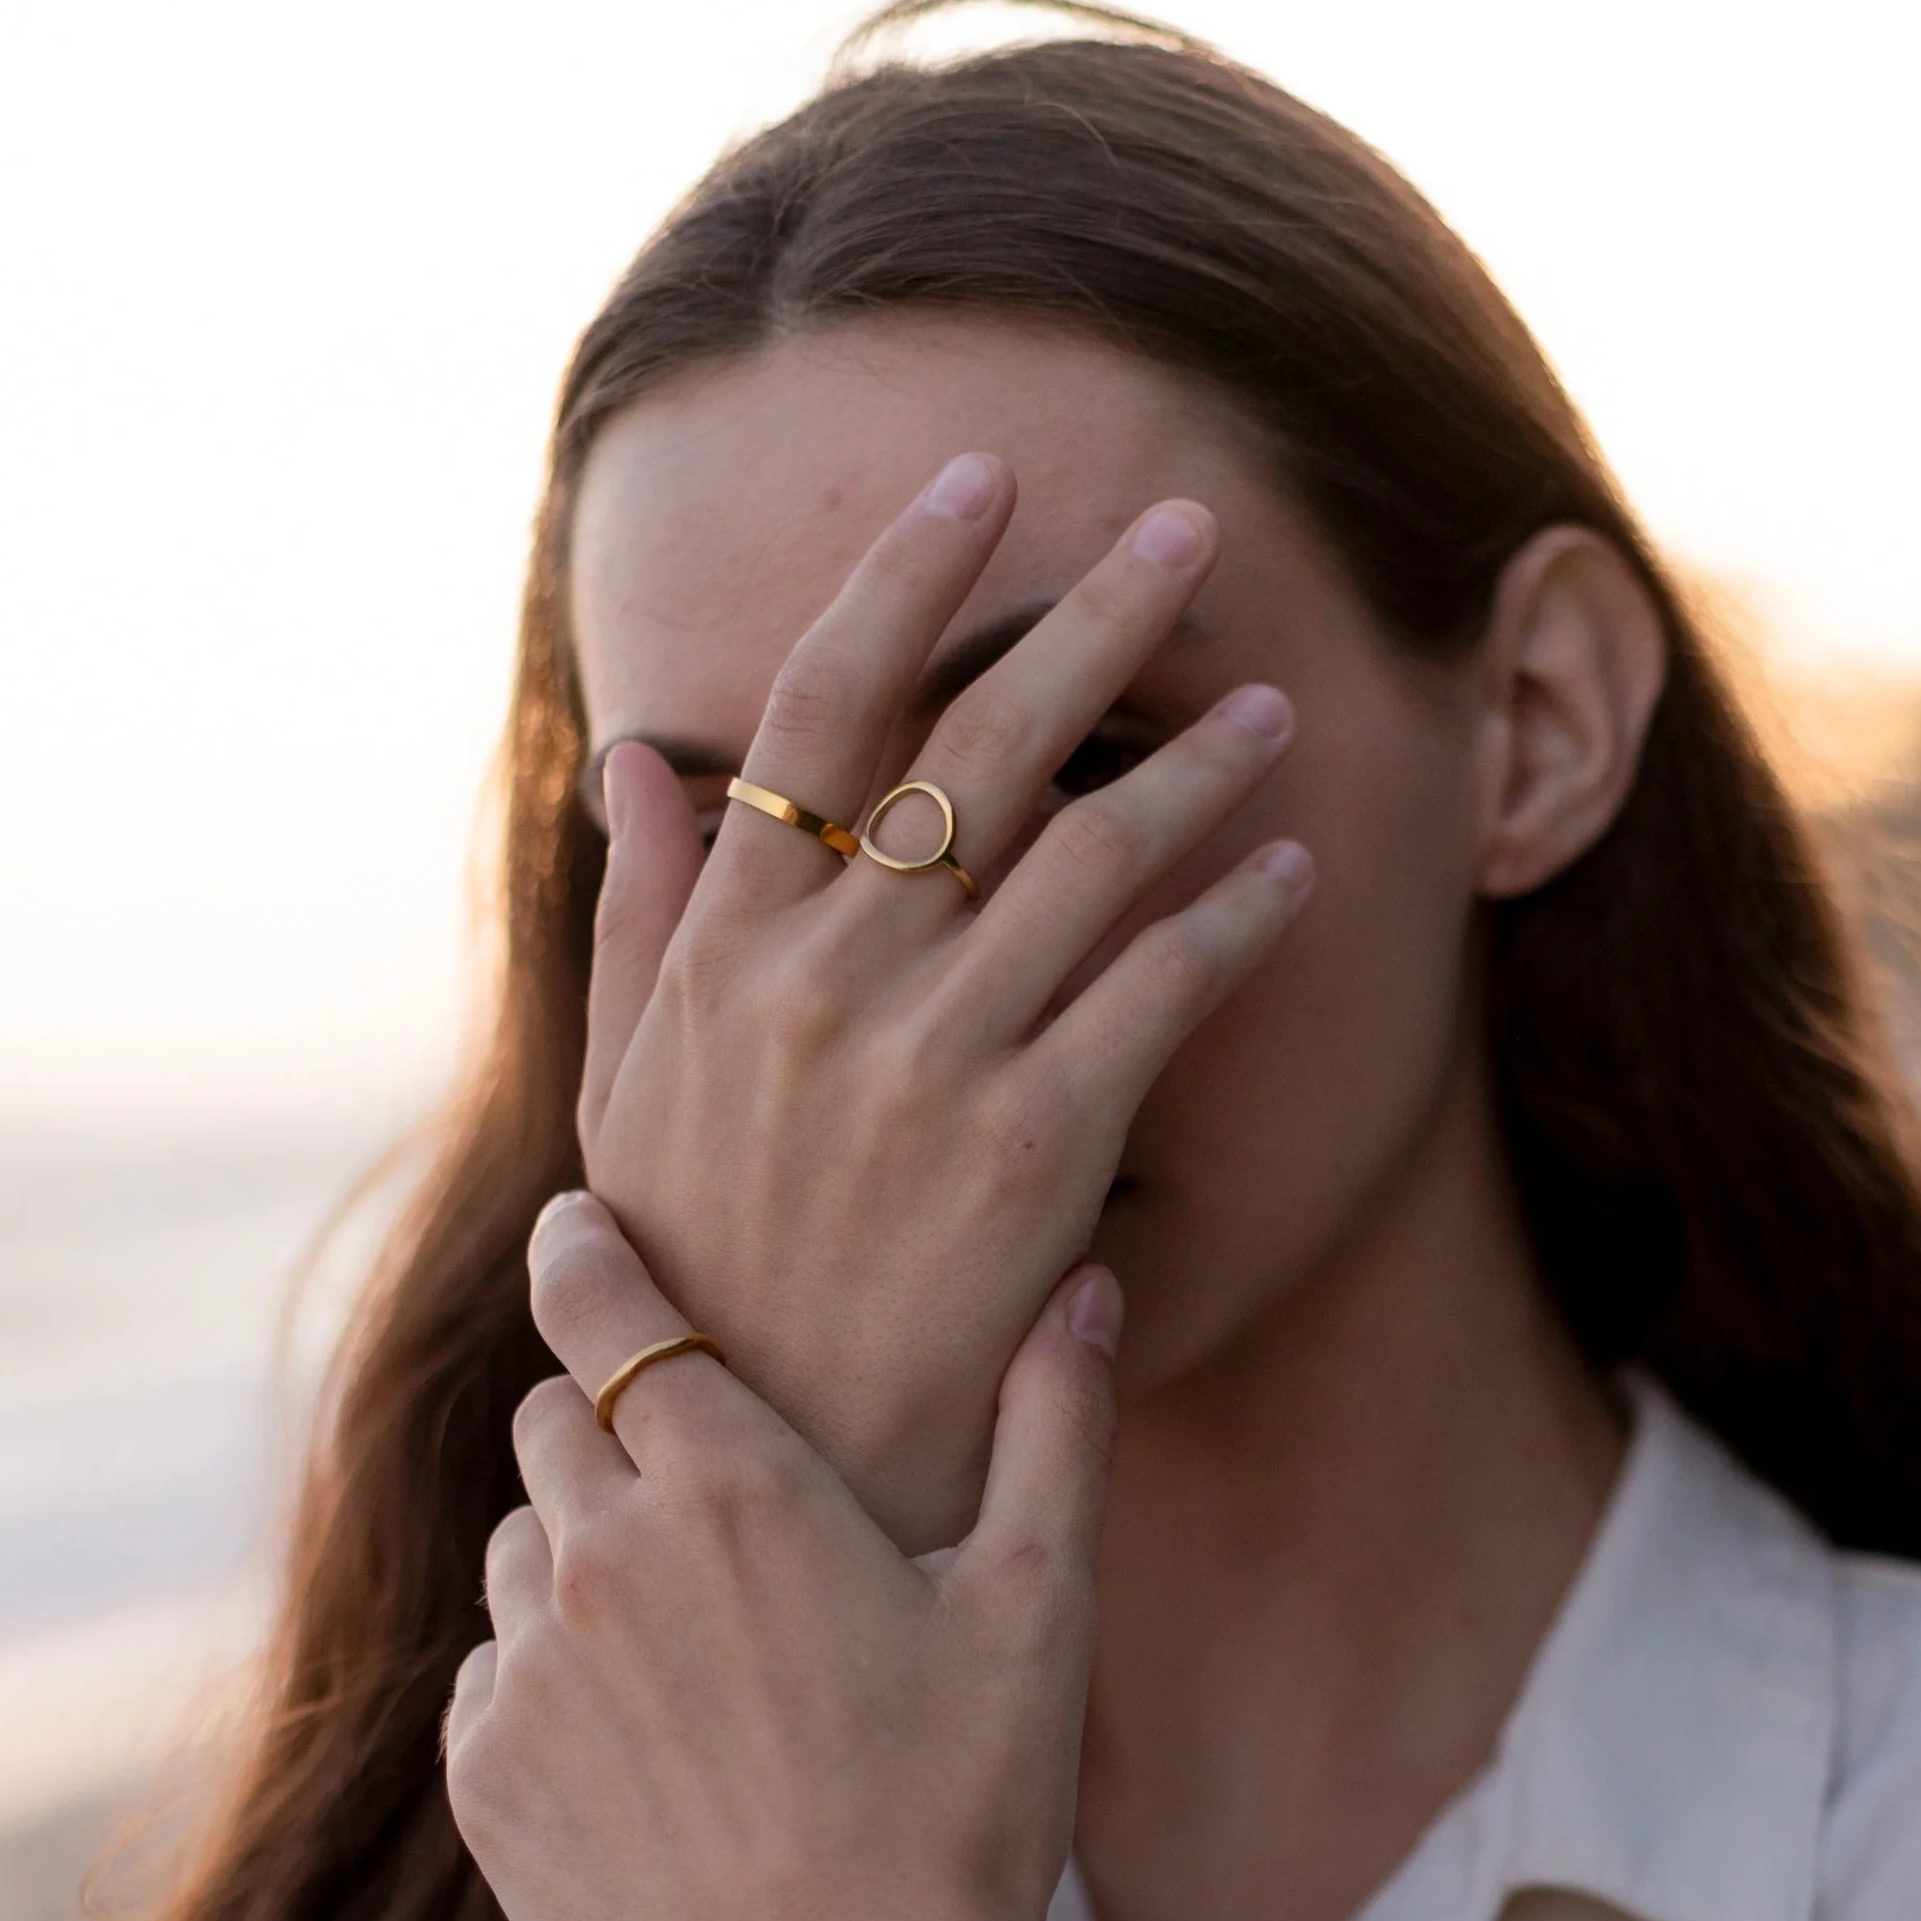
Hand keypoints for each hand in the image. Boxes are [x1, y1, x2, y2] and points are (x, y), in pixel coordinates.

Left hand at [446, 1191, 1120, 1920]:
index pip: (611, 1314)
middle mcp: (606, 1556)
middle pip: (559, 1417)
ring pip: (521, 1536)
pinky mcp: (489, 1774)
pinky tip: (647, 1719)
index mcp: (733, 1489)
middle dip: (618, 1419)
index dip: (583, 1252)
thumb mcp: (1040, 1609)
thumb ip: (1056, 1424)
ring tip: (692, 1615)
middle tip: (707, 1474)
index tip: (575, 1218)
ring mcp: (531, 1670)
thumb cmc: (955, 1815)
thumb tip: (1087, 1284)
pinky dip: (547, 1659)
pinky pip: (493, 1660)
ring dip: (582, 1540)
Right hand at [583, 453, 1311, 1548]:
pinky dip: (1237, 915)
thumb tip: (643, 757)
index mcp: (733, 935)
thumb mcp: (628, 1079)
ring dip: (1200, 763)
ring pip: (1096, 850)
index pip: (828, 702)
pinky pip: (1162, 988)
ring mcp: (935, 1055)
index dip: (910, 572)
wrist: (778, 1443)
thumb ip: (643, 910)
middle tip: (1189, 527)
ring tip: (1268, 704)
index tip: (986, 477)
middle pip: (985, 742)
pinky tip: (1292, 869)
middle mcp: (831, 972)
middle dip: (1097, 616)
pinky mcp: (1039, 1141)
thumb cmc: (699, 1248)